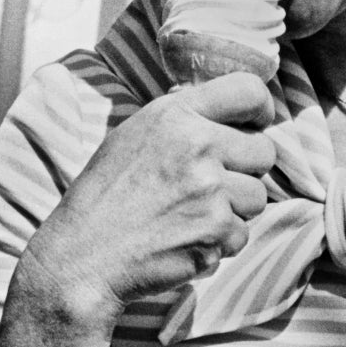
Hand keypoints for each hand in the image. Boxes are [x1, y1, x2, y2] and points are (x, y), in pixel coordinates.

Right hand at [19, 71, 275, 331]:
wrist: (81, 256)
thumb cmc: (106, 192)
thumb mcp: (134, 133)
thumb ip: (181, 116)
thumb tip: (223, 106)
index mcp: (176, 114)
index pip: (248, 91)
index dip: (261, 107)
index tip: (257, 123)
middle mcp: (197, 145)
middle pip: (264, 151)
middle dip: (247, 169)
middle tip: (216, 183)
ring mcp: (209, 191)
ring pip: (258, 196)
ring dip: (235, 210)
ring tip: (194, 214)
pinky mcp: (214, 232)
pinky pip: (243, 234)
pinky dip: (221, 243)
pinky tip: (187, 239)